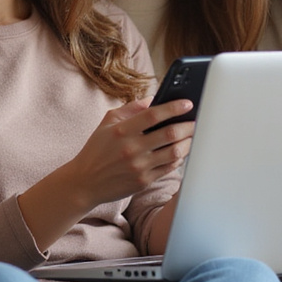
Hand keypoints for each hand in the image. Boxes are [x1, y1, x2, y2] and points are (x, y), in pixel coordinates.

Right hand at [69, 97, 193, 208]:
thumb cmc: (97, 149)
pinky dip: (179, 158)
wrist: (85, 182)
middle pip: (169, 134)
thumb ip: (130, 108)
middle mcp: (132, 149)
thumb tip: (154, 99)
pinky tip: (182, 151)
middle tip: (196, 120)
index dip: (173, 107)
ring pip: (174, 152)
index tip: (187, 103)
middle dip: (188, 125)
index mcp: (122, 130)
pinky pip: (169, 167)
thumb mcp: (107, 123)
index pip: (153, 115)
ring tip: (193, 135)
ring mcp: (139, 167)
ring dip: (188, 142)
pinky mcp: (144, 181)